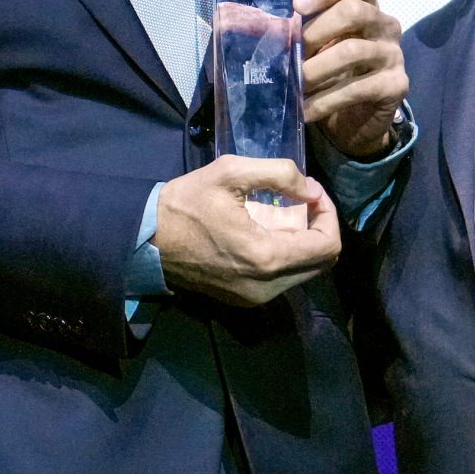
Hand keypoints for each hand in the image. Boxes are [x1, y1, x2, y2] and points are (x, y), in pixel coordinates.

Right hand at [155, 155, 340, 305]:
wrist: (146, 241)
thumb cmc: (185, 204)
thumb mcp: (230, 173)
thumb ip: (279, 174)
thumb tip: (311, 191)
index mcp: (267, 257)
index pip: (327, 245)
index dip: (328, 214)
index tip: (310, 192)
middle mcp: (267, 286)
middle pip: (321, 262)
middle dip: (319, 227)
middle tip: (299, 201)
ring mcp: (256, 299)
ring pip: (304, 272)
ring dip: (303, 242)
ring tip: (281, 214)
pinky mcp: (245, 301)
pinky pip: (283, 280)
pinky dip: (285, 255)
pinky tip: (265, 232)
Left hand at [296, 0, 405, 159]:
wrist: (357, 119)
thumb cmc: (332, 74)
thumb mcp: (316, 48)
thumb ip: (298, 32)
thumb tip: (256, 25)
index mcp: (368, 7)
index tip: (296, 6)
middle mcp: (386, 25)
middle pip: (354, 11)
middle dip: (315, 31)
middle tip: (290, 52)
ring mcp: (393, 55)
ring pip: (352, 51)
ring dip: (315, 69)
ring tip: (294, 84)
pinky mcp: (396, 86)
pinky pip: (357, 89)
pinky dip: (325, 100)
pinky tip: (305, 109)